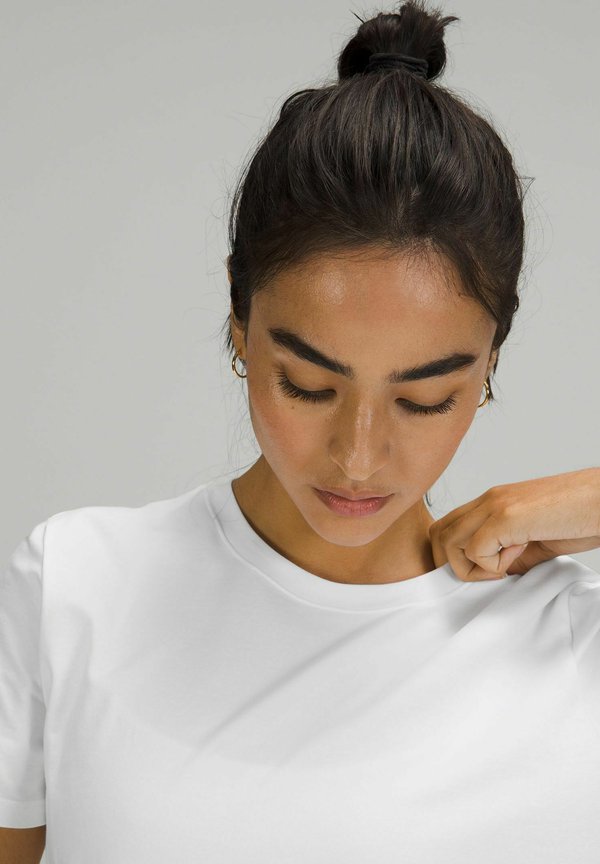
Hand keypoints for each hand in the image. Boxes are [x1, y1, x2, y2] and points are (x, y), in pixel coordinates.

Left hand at [428, 467, 599, 580]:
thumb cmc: (579, 518)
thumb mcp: (535, 540)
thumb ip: (507, 555)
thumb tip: (488, 575)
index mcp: (492, 502)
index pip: (447, 528)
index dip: (458, 557)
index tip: (494, 569)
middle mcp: (488, 499)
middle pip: (438, 534)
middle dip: (455, 565)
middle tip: (494, 573)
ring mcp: (495, 505)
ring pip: (448, 543)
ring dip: (473, 567)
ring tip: (509, 563)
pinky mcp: (506, 516)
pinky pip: (475, 551)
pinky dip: (492, 566)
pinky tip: (522, 553)